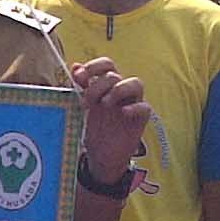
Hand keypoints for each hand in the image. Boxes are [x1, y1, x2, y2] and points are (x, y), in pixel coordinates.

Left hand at [71, 58, 151, 181]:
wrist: (102, 156)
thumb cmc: (93, 129)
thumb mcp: (82, 108)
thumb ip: (80, 87)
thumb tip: (75, 65)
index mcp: (105, 86)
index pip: (106, 65)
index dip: (94, 66)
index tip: (80, 77)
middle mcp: (120, 91)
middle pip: (115, 74)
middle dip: (99, 84)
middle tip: (89, 101)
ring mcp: (131, 103)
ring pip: (136, 83)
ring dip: (119, 89)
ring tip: (106, 104)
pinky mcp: (140, 119)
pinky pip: (145, 107)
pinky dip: (135, 107)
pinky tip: (123, 113)